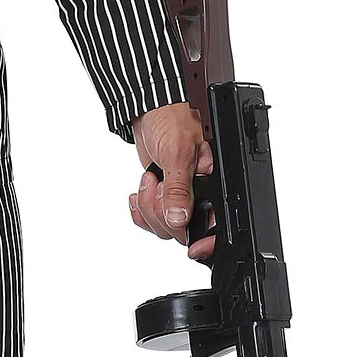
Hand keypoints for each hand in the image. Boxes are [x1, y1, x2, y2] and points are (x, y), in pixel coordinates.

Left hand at [129, 101, 215, 263]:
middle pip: (183, 230)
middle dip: (163, 213)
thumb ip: (180, 189)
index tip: (193, 248)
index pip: (218, 223)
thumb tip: (180, 219)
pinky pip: (151, 218)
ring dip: (150, 207)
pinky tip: (139, 194)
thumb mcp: (179, 152)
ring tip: (150, 180)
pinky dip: (140, 210)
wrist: (149, 108)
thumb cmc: (172, 117)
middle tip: (159, 186)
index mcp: (216, 182)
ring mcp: (179, 195)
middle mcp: (200, 193)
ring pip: (165, 226)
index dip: (208, 240)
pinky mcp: (162, 194)